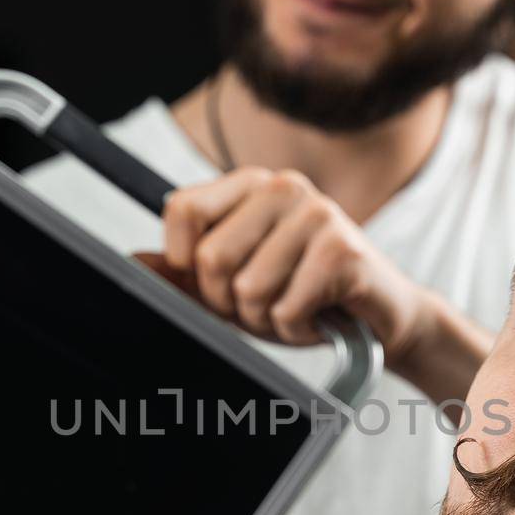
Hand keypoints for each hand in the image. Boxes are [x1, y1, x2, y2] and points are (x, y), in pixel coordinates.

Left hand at [141, 167, 491, 404]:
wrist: (382, 319)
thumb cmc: (305, 298)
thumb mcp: (235, 286)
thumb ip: (184, 273)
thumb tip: (132, 260)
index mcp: (250, 185)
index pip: (181, 209)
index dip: (184, 262)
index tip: (214, 283)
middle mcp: (282, 187)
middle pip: (210, 258)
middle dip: (230, 302)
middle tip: (264, 302)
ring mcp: (317, 213)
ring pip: (248, 289)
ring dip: (267, 319)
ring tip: (297, 307)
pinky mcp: (342, 248)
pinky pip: (286, 308)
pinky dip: (298, 328)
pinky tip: (320, 317)